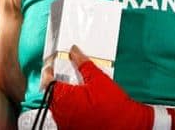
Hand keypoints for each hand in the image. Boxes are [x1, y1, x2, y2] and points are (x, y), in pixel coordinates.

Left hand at [42, 45, 174, 129]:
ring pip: (58, 104)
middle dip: (57, 81)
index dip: (48, 70)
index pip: (47, 81)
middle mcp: (61, 112)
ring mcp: (66, 122)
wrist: (127, 125)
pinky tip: (80, 101)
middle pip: (51, 92)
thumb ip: (83, 63)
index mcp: (64, 97)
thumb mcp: (99, 78)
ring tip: (75, 87)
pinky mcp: (72, 128)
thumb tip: (75, 52)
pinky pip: (65, 115)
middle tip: (64, 73)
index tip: (52, 64)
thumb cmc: (114, 105)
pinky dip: (69, 106)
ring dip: (63, 94)